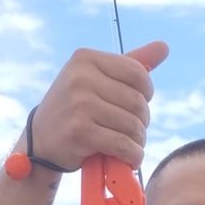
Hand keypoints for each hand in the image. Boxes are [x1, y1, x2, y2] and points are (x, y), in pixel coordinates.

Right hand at [30, 41, 167, 170]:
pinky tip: (129, 158)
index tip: (137, 106)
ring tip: (131, 145)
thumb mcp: (95, 78)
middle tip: (133, 131)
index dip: (147, 93)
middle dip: (142, 121)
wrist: (39, 141)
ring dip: (138, 141)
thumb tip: (164, 47)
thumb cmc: (74, 108)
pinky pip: (123, 144)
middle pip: (137, 102)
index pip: (137, 73)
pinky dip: (132, 155)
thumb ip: (128, 63)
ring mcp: (79, 104)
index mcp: (86, 58)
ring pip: (132, 125)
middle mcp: (81, 77)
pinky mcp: (81, 131)